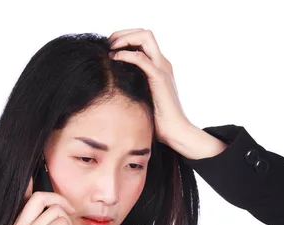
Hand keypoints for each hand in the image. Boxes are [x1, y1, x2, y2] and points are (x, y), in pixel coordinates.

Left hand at [108, 28, 194, 146]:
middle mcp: (162, 64)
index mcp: (159, 67)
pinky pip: (141, 58)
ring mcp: (162, 69)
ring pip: (145, 37)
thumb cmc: (157, 121)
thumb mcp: (142, 98)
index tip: (109, 47)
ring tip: (111, 48)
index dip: (125, 38)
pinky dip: (126, 54)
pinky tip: (114, 59)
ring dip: (125, 38)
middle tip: (108, 44)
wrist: (175, 133)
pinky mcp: (159, 78)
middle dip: (123, 33)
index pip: (143, 40)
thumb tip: (113, 85)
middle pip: (145, 33)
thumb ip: (134, 86)